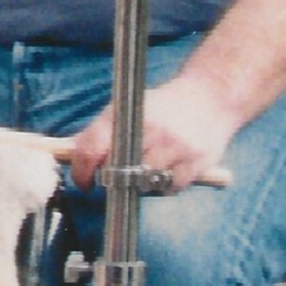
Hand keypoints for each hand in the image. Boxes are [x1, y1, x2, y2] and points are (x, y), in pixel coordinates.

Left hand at [67, 69, 242, 189]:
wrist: (211, 96)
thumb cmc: (164, 106)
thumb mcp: (129, 107)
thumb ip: (103, 131)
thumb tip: (74, 155)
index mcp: (126, 113)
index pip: (91, 148)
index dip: (82, 172)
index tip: (84, 182)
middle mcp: (150, 129)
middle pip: (116, 171)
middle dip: (113, 178)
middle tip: (118, 176)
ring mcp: (174, 146)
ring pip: (144, 184)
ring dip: (141, 183)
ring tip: (149, 168)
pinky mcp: (196, 162)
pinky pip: (170, 188)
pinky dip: (166, 185)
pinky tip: (170, 168)